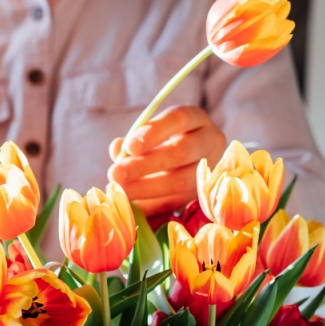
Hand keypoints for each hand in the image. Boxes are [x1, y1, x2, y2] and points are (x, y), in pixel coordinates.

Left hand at [107, 106, 226, 216]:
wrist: (190, 164)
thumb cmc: (164, 143)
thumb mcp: (150, 135)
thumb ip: (133, 141)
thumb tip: (118, 149)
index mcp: (195, 119)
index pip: (178, 119)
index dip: (153, 132)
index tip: (130, 147)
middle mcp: (209, 141)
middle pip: (180, 152)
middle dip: (144, 165)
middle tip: (115, 174)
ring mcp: (209, 170)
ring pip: (181, 180)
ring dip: (146, 188)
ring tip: (120, 190)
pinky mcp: (202, 194)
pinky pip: (178, 203)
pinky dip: (152, 206)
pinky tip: (132, 206)